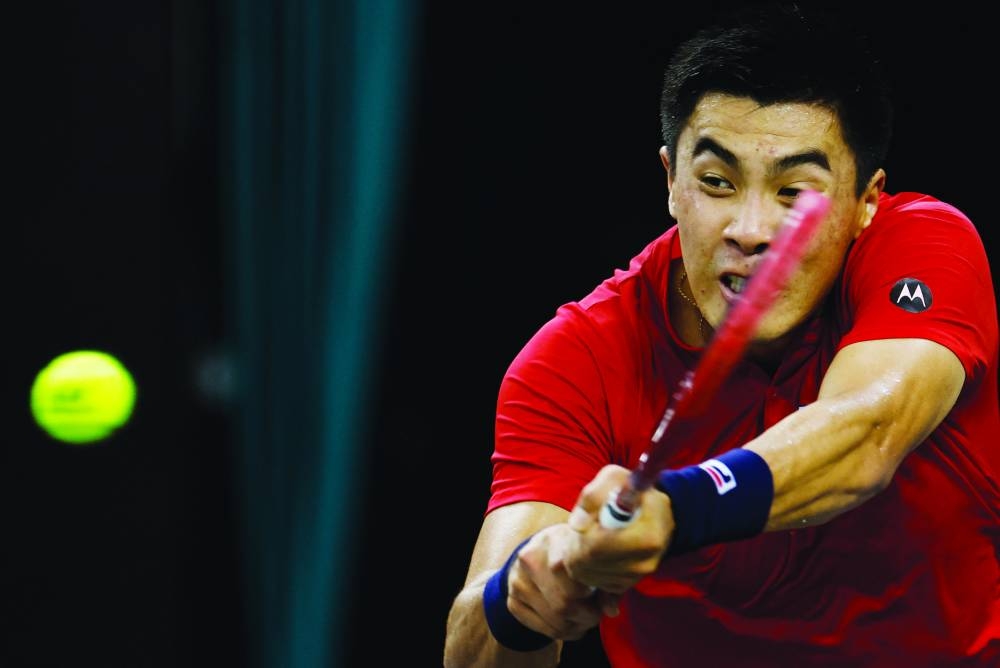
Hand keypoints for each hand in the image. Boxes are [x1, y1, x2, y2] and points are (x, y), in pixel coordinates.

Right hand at [505, 524, 618, 640]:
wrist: (535, 552)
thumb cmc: (571, 552)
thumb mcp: (588, 556)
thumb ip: (605, 581)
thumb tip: (611, 611)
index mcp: (553, 541)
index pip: (575, 577)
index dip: (594, 595)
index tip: (600, 596)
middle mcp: (529, 560)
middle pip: (565, 603)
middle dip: (587, 616)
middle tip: (596, 614)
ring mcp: (517, 582)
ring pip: (555, 620)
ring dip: (577, 627)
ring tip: (585, 620)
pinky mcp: (512, 602)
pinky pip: (543, 629)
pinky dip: (563, 634)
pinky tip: (571, 625)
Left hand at [563, 465, 674, 592]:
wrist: (653, 511)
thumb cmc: (629, 491)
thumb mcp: (613, 479)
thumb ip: (593, 495)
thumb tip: (577, 525)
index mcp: (648, 532)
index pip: (599, 546)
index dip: (581, 536)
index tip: (581, 524)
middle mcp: (647, 560)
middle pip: (591, 564)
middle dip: (575, 548)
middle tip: (577, 532)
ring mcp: (638, 575)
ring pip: (590, 576)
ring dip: (579, 558)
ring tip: (588, 537)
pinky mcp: (629, 584)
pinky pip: (595, 583)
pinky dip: (588, 569)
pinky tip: (595, 550)